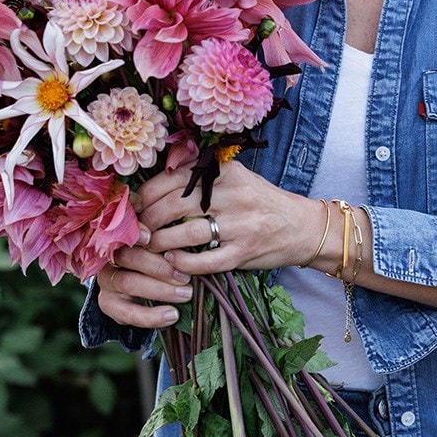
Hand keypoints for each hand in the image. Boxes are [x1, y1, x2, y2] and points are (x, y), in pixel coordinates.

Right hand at [95, 225, 194, 330]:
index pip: (127, 232)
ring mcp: (107, 278)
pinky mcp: (108, 302)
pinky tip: (173, 315)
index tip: (151, 237)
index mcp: (123, 234)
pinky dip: (151, 316)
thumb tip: (182, 229)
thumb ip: (166, 237)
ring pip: (128, 282)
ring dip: (160, 290)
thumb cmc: (164, 255)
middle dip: (159, 267)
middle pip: (127, 257)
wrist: (150, 282)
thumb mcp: (166, 243)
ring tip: (186, 294)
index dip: (137, 233)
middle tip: (185, 276)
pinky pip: (127, 312)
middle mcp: (109, 255)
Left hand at [136, 159, 320, 274]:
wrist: (301, 226)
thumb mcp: (235, 177)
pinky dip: (184, 263)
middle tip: (138, 230)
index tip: (135, 205)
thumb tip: (158, 178)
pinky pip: (206, 261)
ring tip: (150, 247)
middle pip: (175, 205)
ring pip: (187, 234)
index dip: (148, 193)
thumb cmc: (260, 201)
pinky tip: (172, 262)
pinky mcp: (244, 252)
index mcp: (227, 172)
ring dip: (161, 243)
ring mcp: (240, 225)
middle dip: (149, 220)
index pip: (175, 178)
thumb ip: (203, 175)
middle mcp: (233, 195)